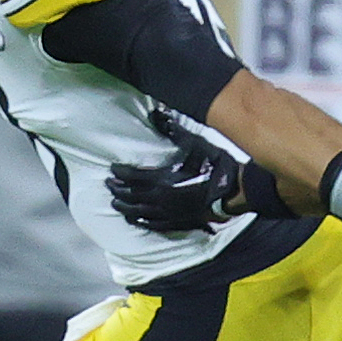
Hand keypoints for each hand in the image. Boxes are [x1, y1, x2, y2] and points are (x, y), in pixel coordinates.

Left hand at [107, 142, 240, 233]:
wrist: (233, 193)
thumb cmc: (214, 167)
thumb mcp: (195, 144)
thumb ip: (174, 131)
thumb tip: (157, 115)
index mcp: (162, 179)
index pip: (132, 176)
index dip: (120, 172)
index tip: (113, 169)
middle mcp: (160, 198)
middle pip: (131, 195)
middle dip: (117, 189)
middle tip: (108, 185)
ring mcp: (168, 213)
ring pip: (138, 212)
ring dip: (124, 207)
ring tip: (115, 203)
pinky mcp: (177, 223)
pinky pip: (153, 225)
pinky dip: (140, 221)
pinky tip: (135, 220)